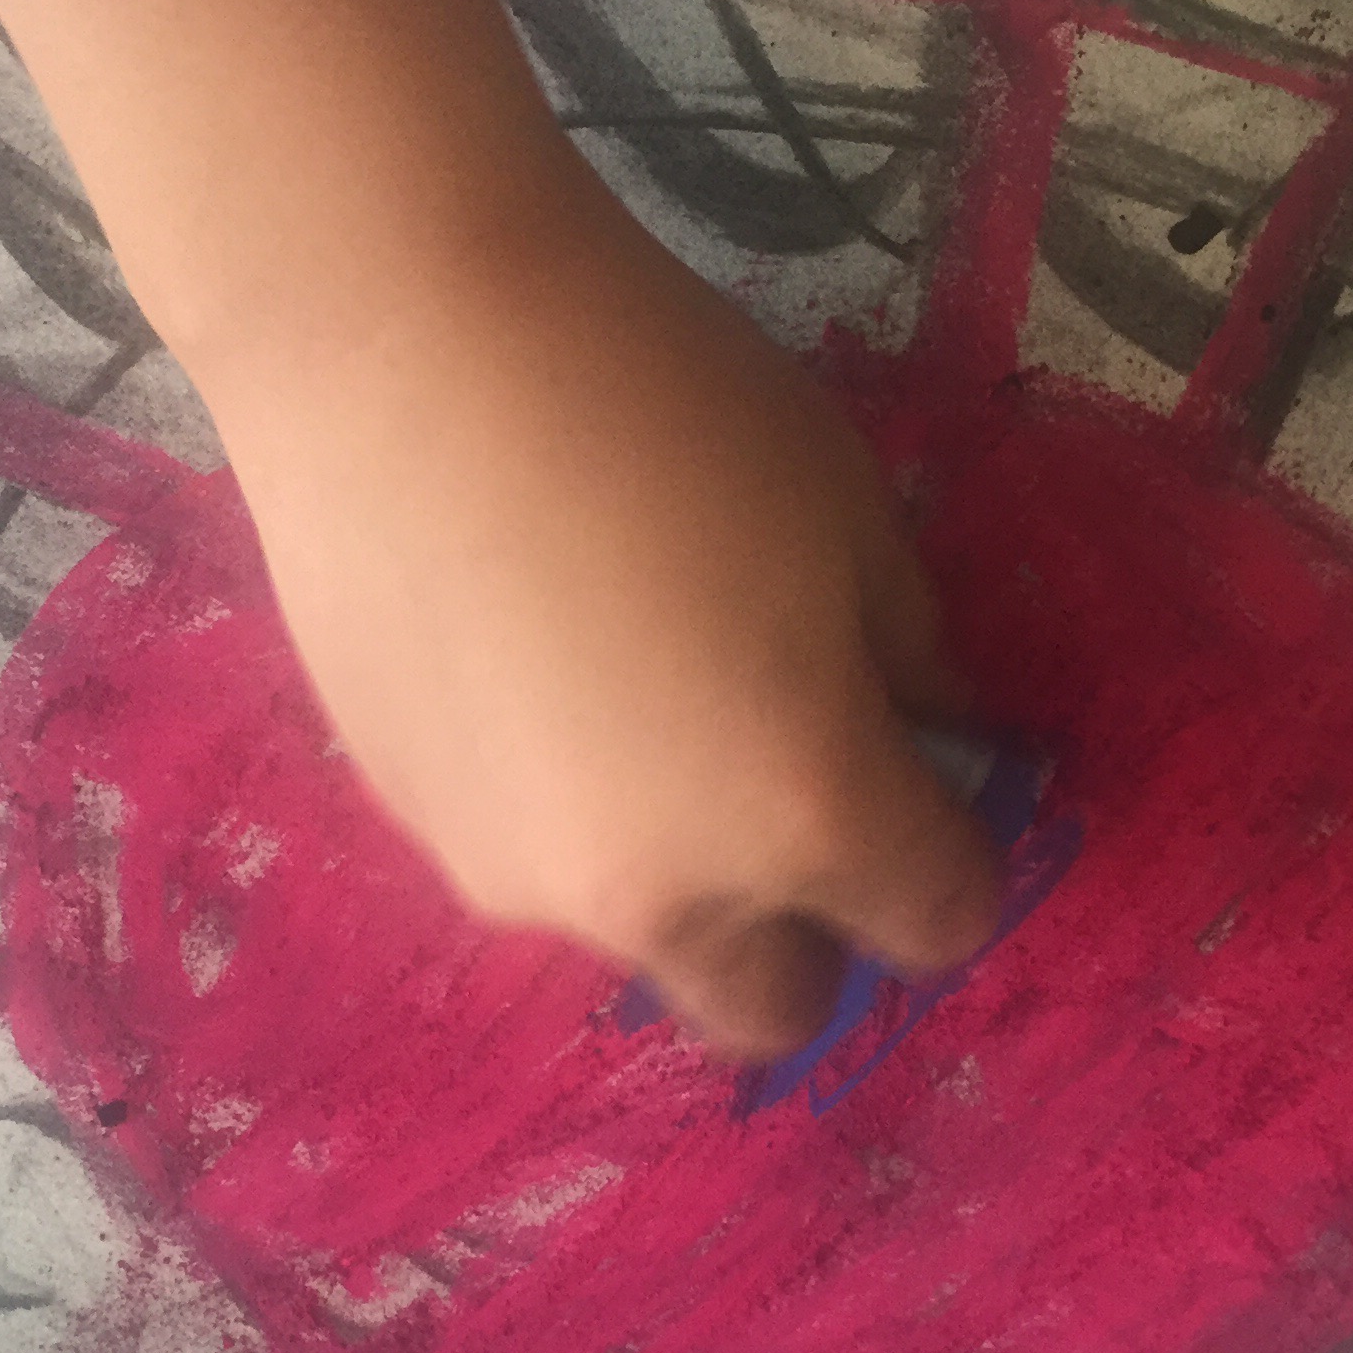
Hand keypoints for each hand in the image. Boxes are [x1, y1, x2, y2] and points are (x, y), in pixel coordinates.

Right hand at [203, 181, 1003, 1058]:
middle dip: (808, 932)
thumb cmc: (662, 405)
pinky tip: (528, 662)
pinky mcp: (412, 830)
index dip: (957, 853)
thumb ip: (910, 661)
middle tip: (793, 790)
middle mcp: (665, 897)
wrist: (395, 345)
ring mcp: (520, 882)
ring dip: (673, 869)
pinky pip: (530, 862)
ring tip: (634, 691)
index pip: (938, 923)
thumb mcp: (847, 511)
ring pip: (641, 936)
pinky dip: (562, 808)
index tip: (934, 775)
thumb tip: (933, 732)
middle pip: (774, 1007)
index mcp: (807, 816)